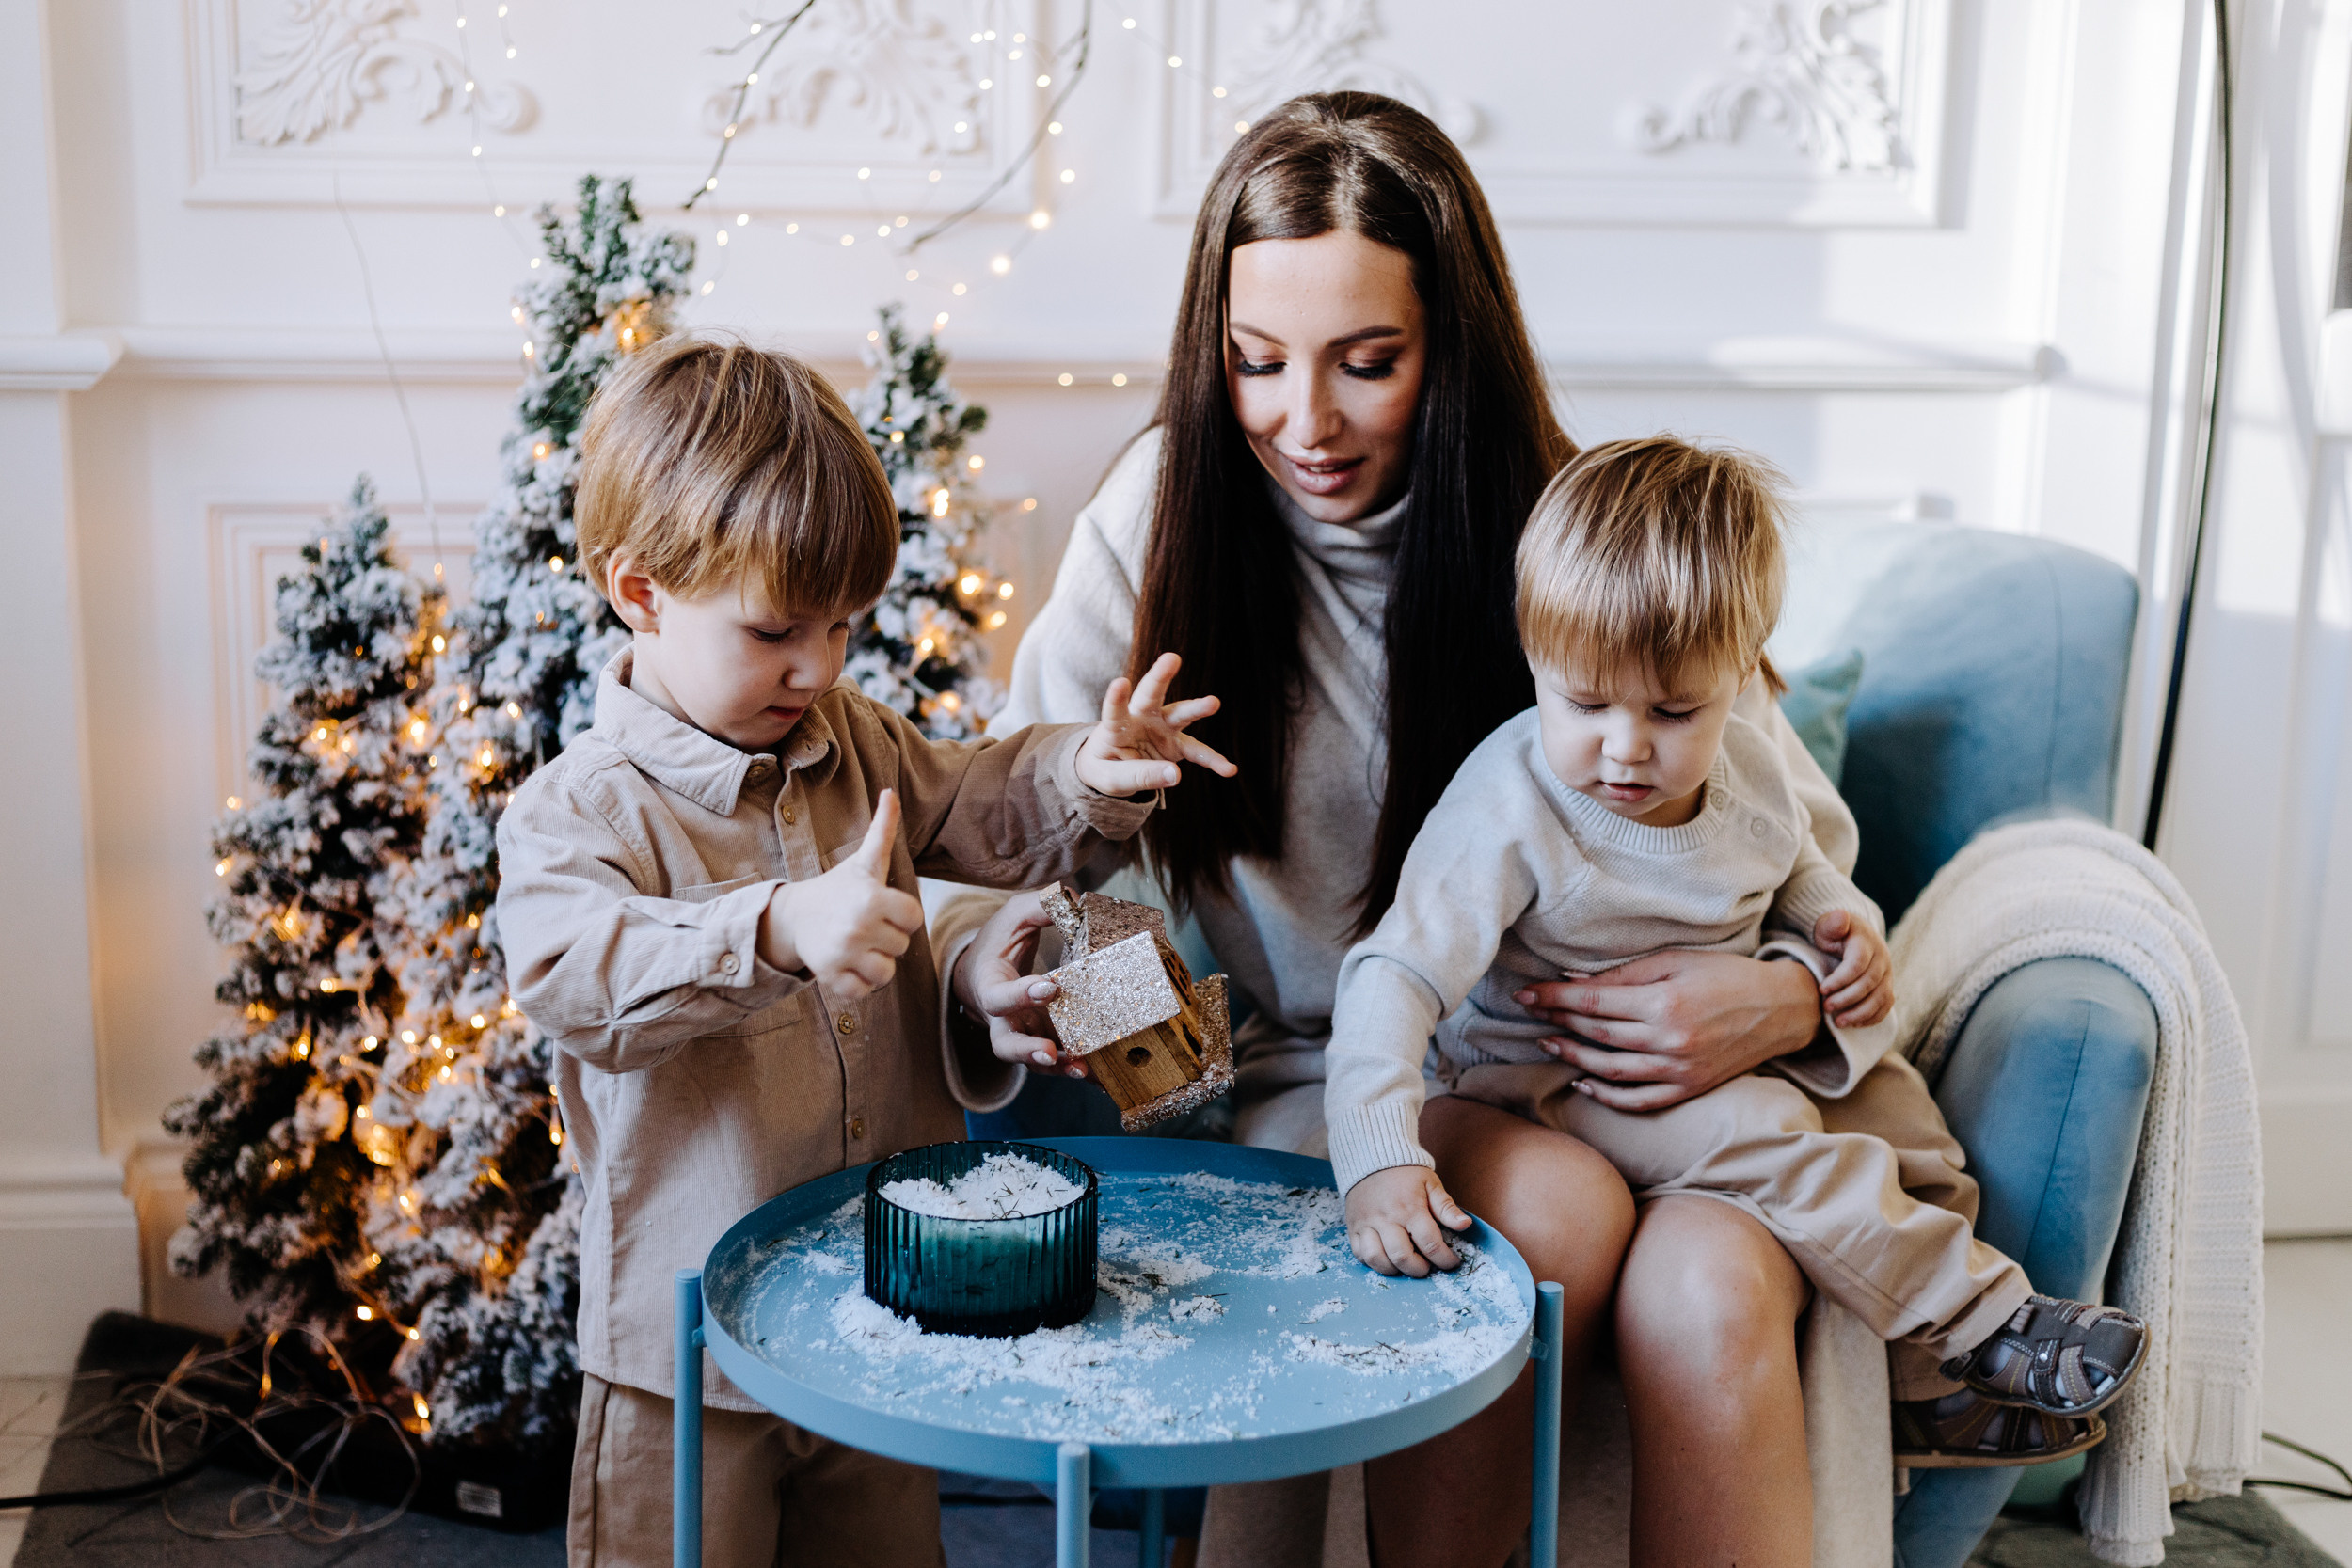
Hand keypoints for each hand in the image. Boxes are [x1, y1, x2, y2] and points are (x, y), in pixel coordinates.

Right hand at [759, 790, 924, 1000]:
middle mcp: (858, 927)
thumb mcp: (865, 861)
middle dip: (887, 938)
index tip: (883, 907)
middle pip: (902, 947)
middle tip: (865, 925)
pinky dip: (858, 983)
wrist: (794, 916)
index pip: (914, 918)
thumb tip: (890, 791)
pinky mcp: (831, 977)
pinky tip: (847, 963)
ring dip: (876, 963)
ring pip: (886, 973)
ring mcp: (843, 954)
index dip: (902, 914)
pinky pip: (864, 991)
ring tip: (859, 946)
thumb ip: (883, 829)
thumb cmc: (839, 888)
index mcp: (872, 898)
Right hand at [951, 888, 1088, 1077]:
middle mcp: (1004, 1020)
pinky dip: (1081, 1073)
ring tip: (1085, 1071)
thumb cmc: (1000, 944)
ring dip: (1059, 1069)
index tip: (1050, 987)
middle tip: (1050, 1053)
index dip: (1020, 995)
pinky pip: (1061, 1063)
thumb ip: (1041, 905)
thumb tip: (1075, 900)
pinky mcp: (1046, 1042)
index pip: (998, 998)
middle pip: (1005, 1046)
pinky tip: (1106, 1080)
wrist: (984, 974)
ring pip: (1035, 1063)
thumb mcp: (1014, 917)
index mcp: (990, 986)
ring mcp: (1025, 1035)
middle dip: (1027, 1052)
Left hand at [1073, 652, 1236, 795]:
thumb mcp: (1112, 779)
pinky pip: (1197, 751)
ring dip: (1196, 708)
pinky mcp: (1176, 742)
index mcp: (1115, 728)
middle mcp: (1140, 720)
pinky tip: (1229, 769)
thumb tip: (1177, 775)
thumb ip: (1140, 776)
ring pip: (1180, 714)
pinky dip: (1212, 761)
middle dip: (1160, 676)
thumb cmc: (1106, 768)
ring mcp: (1161, 728)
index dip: (1116, 698)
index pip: (1115, 711)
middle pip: (1150, 695)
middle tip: (1172, 658)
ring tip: (1213, 702)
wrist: (1113, 770)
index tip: (1120, 682)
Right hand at [1345, 1166, 1471, 1277]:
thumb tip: (1465, 1225)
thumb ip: (1447, 1208)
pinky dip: (1373, 1263)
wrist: (1372, 1157)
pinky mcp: (1354, 1227)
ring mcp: (1367, 1223)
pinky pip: (1360, 1254)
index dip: (1445, 1259)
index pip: (1430, 1243)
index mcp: (1410, 1208)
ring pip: (1377, 1259)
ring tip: (1405, 1265)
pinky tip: (1386, 1259)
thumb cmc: (1406, 1174)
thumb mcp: (1431, 1184)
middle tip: (1427, 1266)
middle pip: (1403, 1257)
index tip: (1451, 1262)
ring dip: (1394, 1269)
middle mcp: (1387, 1218)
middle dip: (1420, 1270)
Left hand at [1514, 948, 1823, 1111]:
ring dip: (1573, 1056)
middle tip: (1530, 1011)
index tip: (1525, 993)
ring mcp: (1679, 1070)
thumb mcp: (1675, 961)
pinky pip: (1639, 1100)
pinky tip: (1584, 1082)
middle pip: (1596, 1032)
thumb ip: (1623, 974)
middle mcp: (1669, 1040)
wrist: (1781, 1009)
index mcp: (1664, 1002)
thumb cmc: (1726, 975)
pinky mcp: (1690, 1088)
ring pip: (1610, 1069)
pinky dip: (1608, 1095)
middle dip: (1557, 1019)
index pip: (1592, 1000)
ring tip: (1549, 1041)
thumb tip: (1571, 978)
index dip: (1553, 997)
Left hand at [1812, 909, 1892, 1027]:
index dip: (1840, 979)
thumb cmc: (1834, 932)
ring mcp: (1887, 974)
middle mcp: (1882, 958)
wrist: (1853, 936)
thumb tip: (1842, 917)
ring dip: (1860, 1013)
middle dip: (1847, 998)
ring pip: (1881, 997)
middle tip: (1826, 1007)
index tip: (1821, 988)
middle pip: (1869, 983)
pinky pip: (1886, 1005)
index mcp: (1866, 942)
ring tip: (1839, 1022)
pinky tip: (1854, 1024)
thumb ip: (1832, 922)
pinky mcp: (1888, 986)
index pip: (1857, 964)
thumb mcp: (1828, 924)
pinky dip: (1872, 1017)